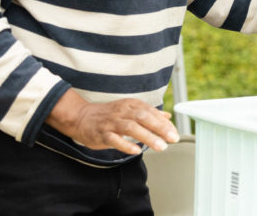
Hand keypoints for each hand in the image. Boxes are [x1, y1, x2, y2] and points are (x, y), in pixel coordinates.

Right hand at [47, 89, 179, 154]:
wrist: (81, 117)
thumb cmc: (109, 115)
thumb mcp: (130, 110)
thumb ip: (149, 114)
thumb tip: (167, 117)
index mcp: (132, 105)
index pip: (152, 113)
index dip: (165, 123)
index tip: (175, 133)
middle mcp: (123, 111)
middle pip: (144, 117)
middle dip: (160, 128)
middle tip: (173, 138)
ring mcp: (112, 122)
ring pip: (132, 128)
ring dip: (148, 137)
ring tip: (161, 146)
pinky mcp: (102, 134)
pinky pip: (115, 139)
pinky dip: (126, 144)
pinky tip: (137, 150)